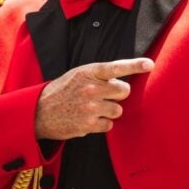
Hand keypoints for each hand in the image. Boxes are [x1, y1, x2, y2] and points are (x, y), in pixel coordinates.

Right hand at [34, 58, 152, 139]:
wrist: (38, 112)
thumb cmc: (63, 91)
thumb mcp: (78, 75)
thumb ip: (100, 75)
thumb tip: (124, 78)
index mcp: (88, 73)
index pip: (116, 67)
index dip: (135, 65)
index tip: (149, 64)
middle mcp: (90, 89)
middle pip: (124, 91)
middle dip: (118, 94)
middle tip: (103, 95)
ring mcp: (90, 108)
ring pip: (118, 110)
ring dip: (110, 111)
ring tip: (92, 108)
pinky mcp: (88, 125)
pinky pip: (109, 125)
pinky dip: (102, 124)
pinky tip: (88, 119)